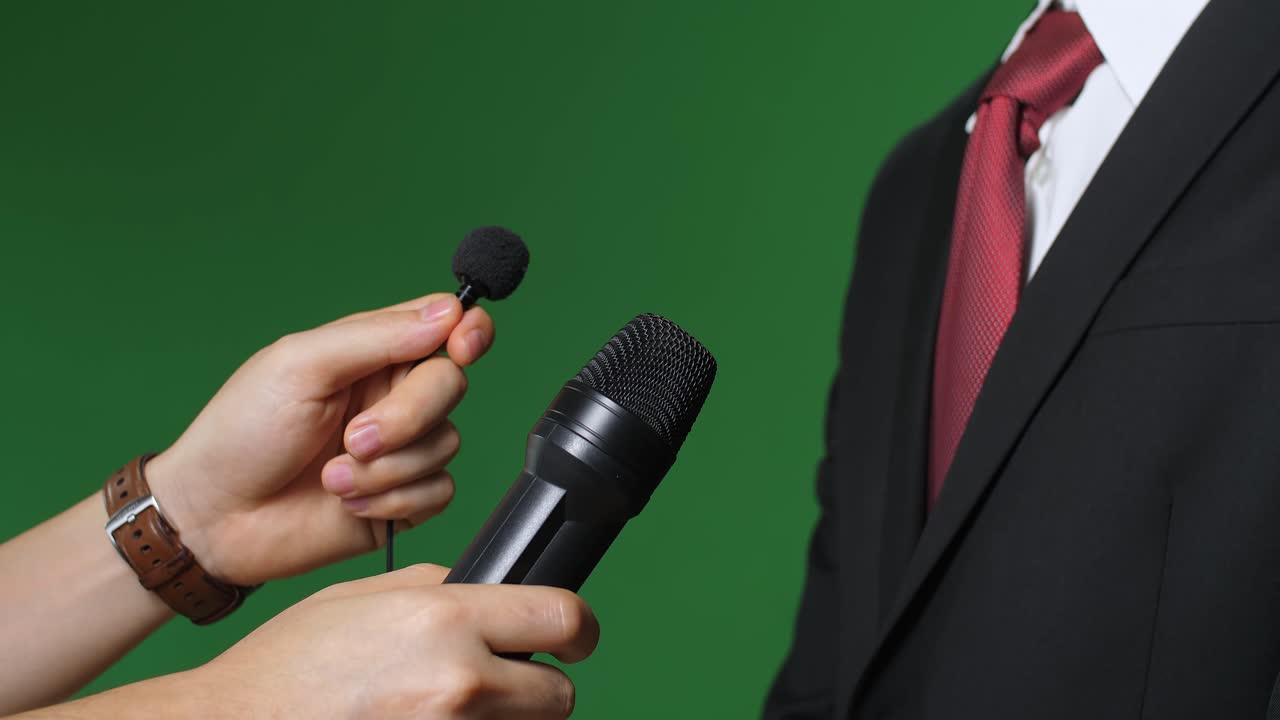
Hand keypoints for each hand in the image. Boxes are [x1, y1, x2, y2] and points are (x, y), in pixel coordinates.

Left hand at [144, 293, 494, 585]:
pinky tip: (348, 503)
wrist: (216, 519)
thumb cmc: (242, 432)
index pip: (446, 325)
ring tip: (332, 476)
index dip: (468, 331)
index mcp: (373, 351)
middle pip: (451, 386)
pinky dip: (394, 500)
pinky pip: (439, 491)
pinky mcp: (403, 499)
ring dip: (387, 467)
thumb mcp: (301, 365)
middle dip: (408, 415)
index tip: (461, 346)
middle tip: (354, 437)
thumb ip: (377, 336)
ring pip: (446, 443)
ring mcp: (401, 449)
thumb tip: (446, 313)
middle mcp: (393, 395)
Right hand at [197, 565, 597, 718]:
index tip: (575, 638)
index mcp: (444, 620)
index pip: (563, 619)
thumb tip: (492, 593)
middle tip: (500, 682)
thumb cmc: (285, 667)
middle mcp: (458, 682)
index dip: (578, 629)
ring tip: (451, 709)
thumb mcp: (363, 597)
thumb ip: (440, 590)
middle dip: (539, 687)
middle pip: (558, 695)